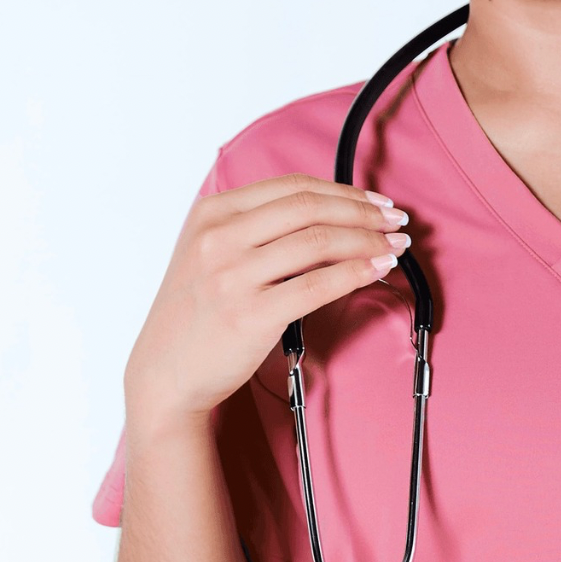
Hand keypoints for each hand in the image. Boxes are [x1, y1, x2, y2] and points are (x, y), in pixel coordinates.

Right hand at [124, 175, 410, 435]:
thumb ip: (255, 229)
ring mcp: (233, 275)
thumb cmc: (195, 316)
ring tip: (395, 246)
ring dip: (369, 240)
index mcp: (211, 213)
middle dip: (363, 212)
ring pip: (319, 242)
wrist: (164, 374)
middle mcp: (219, 237)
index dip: (343, 191)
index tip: (374, 201)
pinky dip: (356, 273)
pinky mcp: (251, 314)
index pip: (292, 187)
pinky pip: (318, 285)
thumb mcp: (209, 253)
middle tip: (395, 221)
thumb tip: (329, 217)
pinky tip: (378, 269)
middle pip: (310, 208)